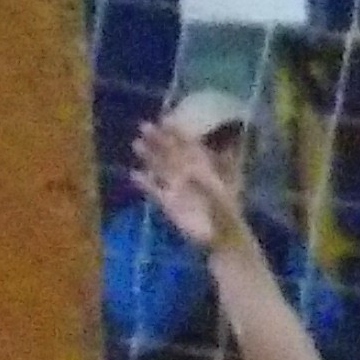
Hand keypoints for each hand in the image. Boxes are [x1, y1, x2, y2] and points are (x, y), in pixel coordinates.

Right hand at [128, 116, 249, 251]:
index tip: (167, 120)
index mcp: (205, 171)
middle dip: (160, 140)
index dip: (179, 134)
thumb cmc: (225, 219)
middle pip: (172, 154)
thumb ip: (205, 188)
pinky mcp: (168, 204)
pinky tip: (134, 174)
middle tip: (145, 125)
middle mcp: (189, 176)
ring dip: (150, 156)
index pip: (190, 147)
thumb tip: (190, 173)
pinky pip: (154, 190)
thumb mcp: (219, 201)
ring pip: (161, 168)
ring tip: (137, 143)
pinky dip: (145, 183)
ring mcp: (178, 189)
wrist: (221, 240)